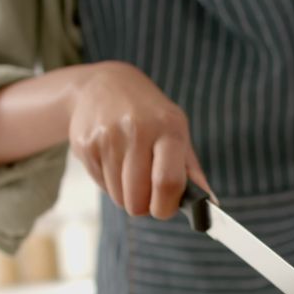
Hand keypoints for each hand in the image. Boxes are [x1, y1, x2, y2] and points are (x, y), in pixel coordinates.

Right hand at [67, 61, 211, 218]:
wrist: (104, 84)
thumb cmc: (149, 113)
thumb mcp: (176, 129)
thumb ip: (191, 169)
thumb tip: (208, 202)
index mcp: (168, 127)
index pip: (167, 182)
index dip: (166, 207)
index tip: (164, 208)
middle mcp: (137, 130)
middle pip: (138, 198)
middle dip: (144, 206)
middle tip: (147, 192)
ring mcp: (108, 137)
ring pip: (119, 197)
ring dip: (127, 195)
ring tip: (130, 170)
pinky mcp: (85, 145)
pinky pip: (101, 186)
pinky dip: (110, 183)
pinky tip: (114, 161)